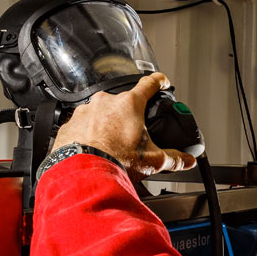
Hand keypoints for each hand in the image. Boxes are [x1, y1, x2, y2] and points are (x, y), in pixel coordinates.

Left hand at [52, 73, 196, 180]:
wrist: (83, 173)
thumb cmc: (115, 161)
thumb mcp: (152, 160)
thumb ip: (173, 158)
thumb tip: (186, 160)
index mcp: (129, 104)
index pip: (149, 84)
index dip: (158, 82)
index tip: (162, 82)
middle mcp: (105, 102)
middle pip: (123, 103)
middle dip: (128, 117)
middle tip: (132, 136)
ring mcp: (85, 111)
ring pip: (100, 114)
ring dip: (107, 125)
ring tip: (111, 147)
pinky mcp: (70, 124)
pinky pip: (82, 125)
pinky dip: (88, 134)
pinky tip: (94, 149)